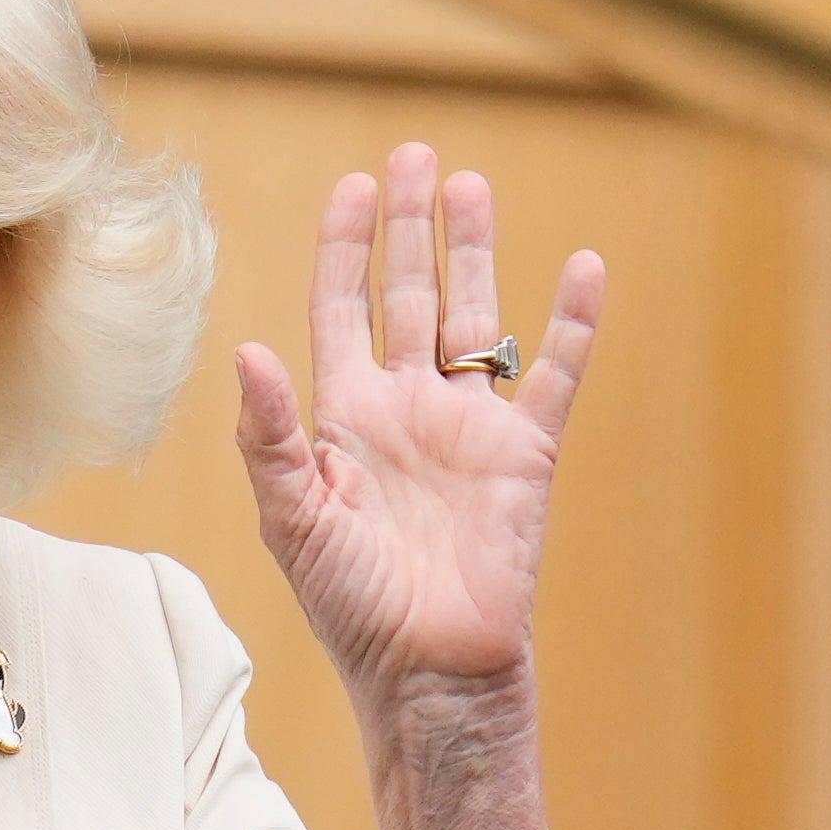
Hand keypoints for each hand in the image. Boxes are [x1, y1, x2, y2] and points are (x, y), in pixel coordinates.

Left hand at [234, 145, 602, 705]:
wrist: (429, 672)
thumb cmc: (351, 609)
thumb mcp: (292, 521)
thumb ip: (270, 437)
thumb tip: (249, 352)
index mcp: (344, 419)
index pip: (342, 310)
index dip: (344, 248)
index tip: (352, 186)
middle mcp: (406, 411)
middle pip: (408, 296)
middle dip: (408, 228)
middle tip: (415, 156)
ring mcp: (468, 429)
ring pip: (474, 318)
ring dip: (473, 253)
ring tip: (469, 184)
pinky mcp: (525, 455)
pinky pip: (553, 374)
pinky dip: (571, 323)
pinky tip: (581, 266)